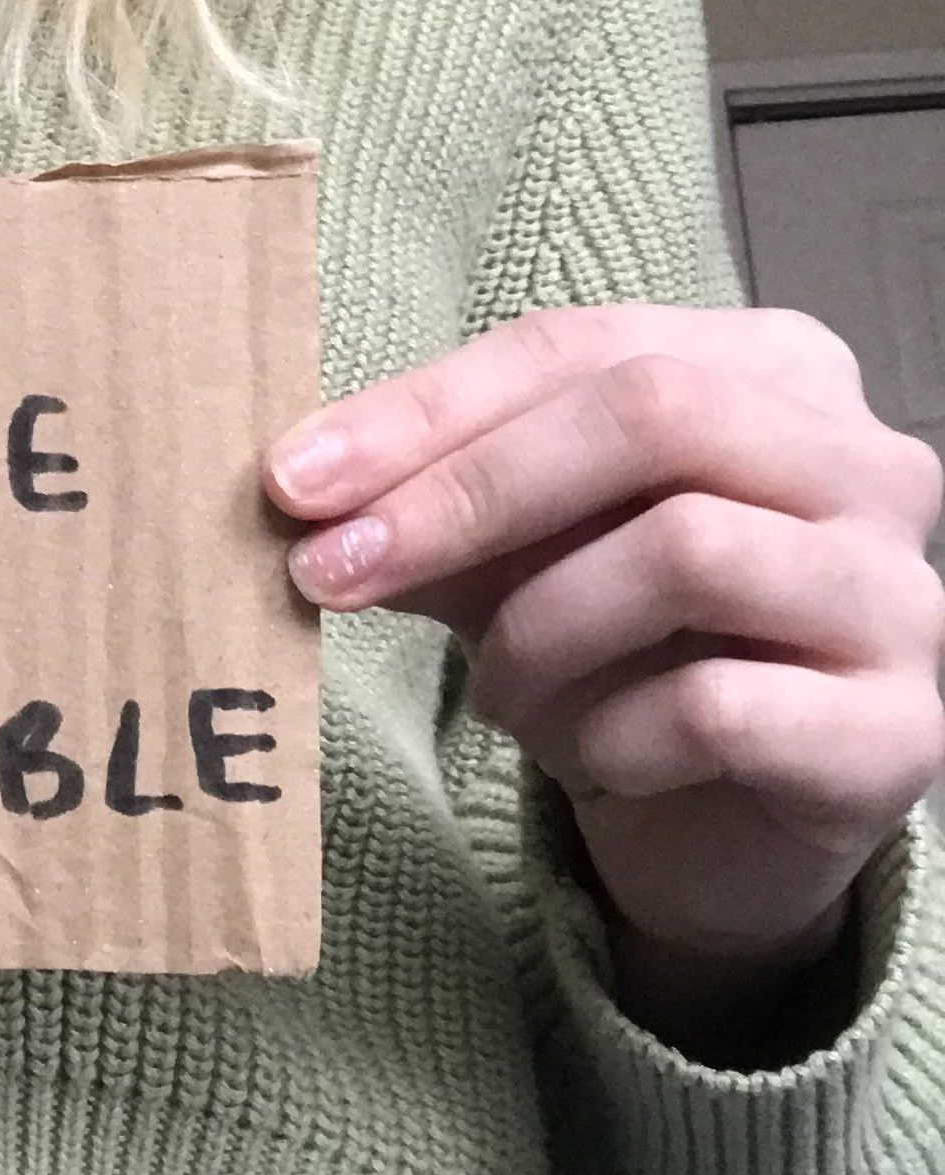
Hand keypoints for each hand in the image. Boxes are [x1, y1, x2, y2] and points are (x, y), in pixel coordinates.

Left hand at [265, 307, 944, 1041]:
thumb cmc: (615, 654)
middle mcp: (864, 461)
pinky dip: (611, 738)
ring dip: (539, 632)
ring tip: (493, 692)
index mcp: (770, 371)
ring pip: (687, 552)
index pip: (580, 347)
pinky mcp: (901, 730)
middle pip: (652, 416)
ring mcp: (900, 594)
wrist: (718, 826)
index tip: (291, 482)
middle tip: (332, 573)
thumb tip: (300, 486)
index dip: (425, 411)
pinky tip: (586, 758)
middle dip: (464, 496)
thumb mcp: (506, 556)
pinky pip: (720, 708)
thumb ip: (425, 504)